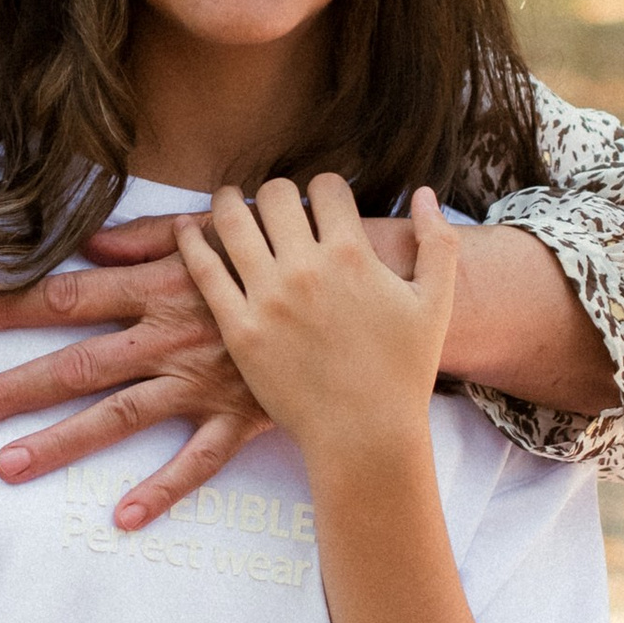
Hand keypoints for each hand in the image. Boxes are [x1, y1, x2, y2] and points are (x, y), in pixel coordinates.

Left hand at [0, 222, 276, 530]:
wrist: (352, 288)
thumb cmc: (273, 254)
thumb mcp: (211, 229)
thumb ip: (147, 237)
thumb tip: (88, 246)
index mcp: (156, 287)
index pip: (67, 297)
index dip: (11, 307)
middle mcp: (167, 338)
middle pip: (74, 366)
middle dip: (11, 389)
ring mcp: (201, 382)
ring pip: (118, 416)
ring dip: (60, 443)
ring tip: (6, 465)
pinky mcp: (238, 417)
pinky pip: (197, 461)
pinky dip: (162, 489)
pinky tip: (123, 517)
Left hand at [176, 178, 454, 468]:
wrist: (365, 434)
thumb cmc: (404, 372)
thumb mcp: (436, 302)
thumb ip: (436, 240)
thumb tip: (423, 192)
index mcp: (353, 256)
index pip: (326, 188)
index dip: (324, 189)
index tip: (320, 203)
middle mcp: (307, 269)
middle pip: (276, 196)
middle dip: (277, 193)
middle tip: (273, 204)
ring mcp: (268, 298)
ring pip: (232, 221)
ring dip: (228, 202)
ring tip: (228, 202)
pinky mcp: (239, 329)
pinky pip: (204, 269)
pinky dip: (190, 240)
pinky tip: (186, 229)